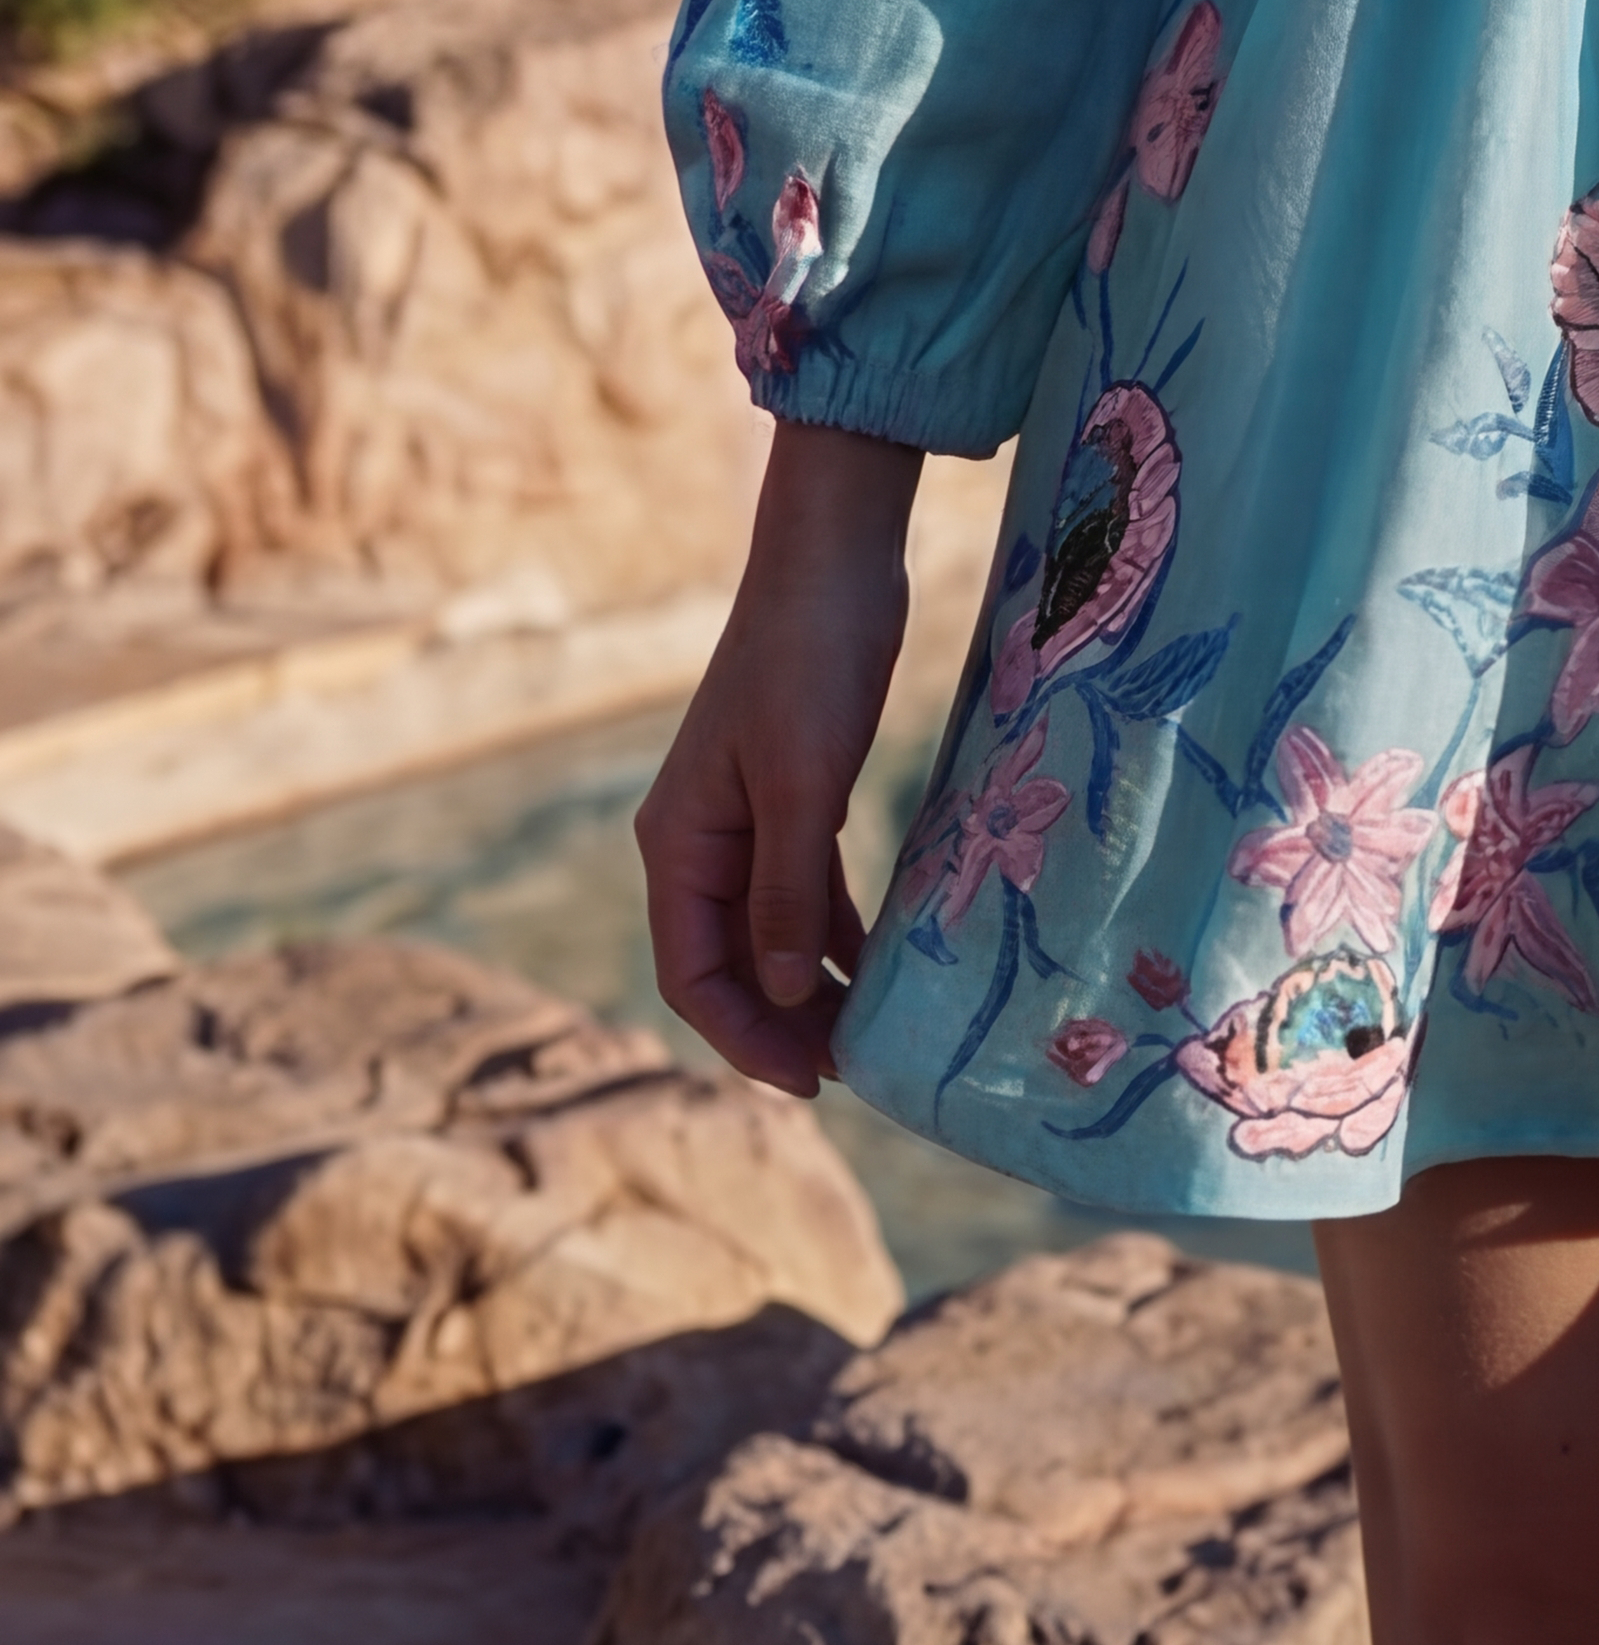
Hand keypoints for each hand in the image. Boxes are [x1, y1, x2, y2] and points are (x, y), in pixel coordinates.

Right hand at [638, 421, 921, 1093]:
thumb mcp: (801, 785)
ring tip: (864, 1039)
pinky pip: (803, 889)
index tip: (810, 1082)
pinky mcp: (793, 794)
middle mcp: (699, 840)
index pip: (692, 973)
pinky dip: (832, 932)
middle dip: (778, 1024)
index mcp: (678, 843)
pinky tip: (874, 967)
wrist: (835, 562)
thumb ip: (785, 892)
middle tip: (846, 1075)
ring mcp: (744, 818)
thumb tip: (784, 996)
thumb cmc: (811, 662)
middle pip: (725, 963)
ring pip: (765, 932)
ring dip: (807, 986)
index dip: (745, 1036)